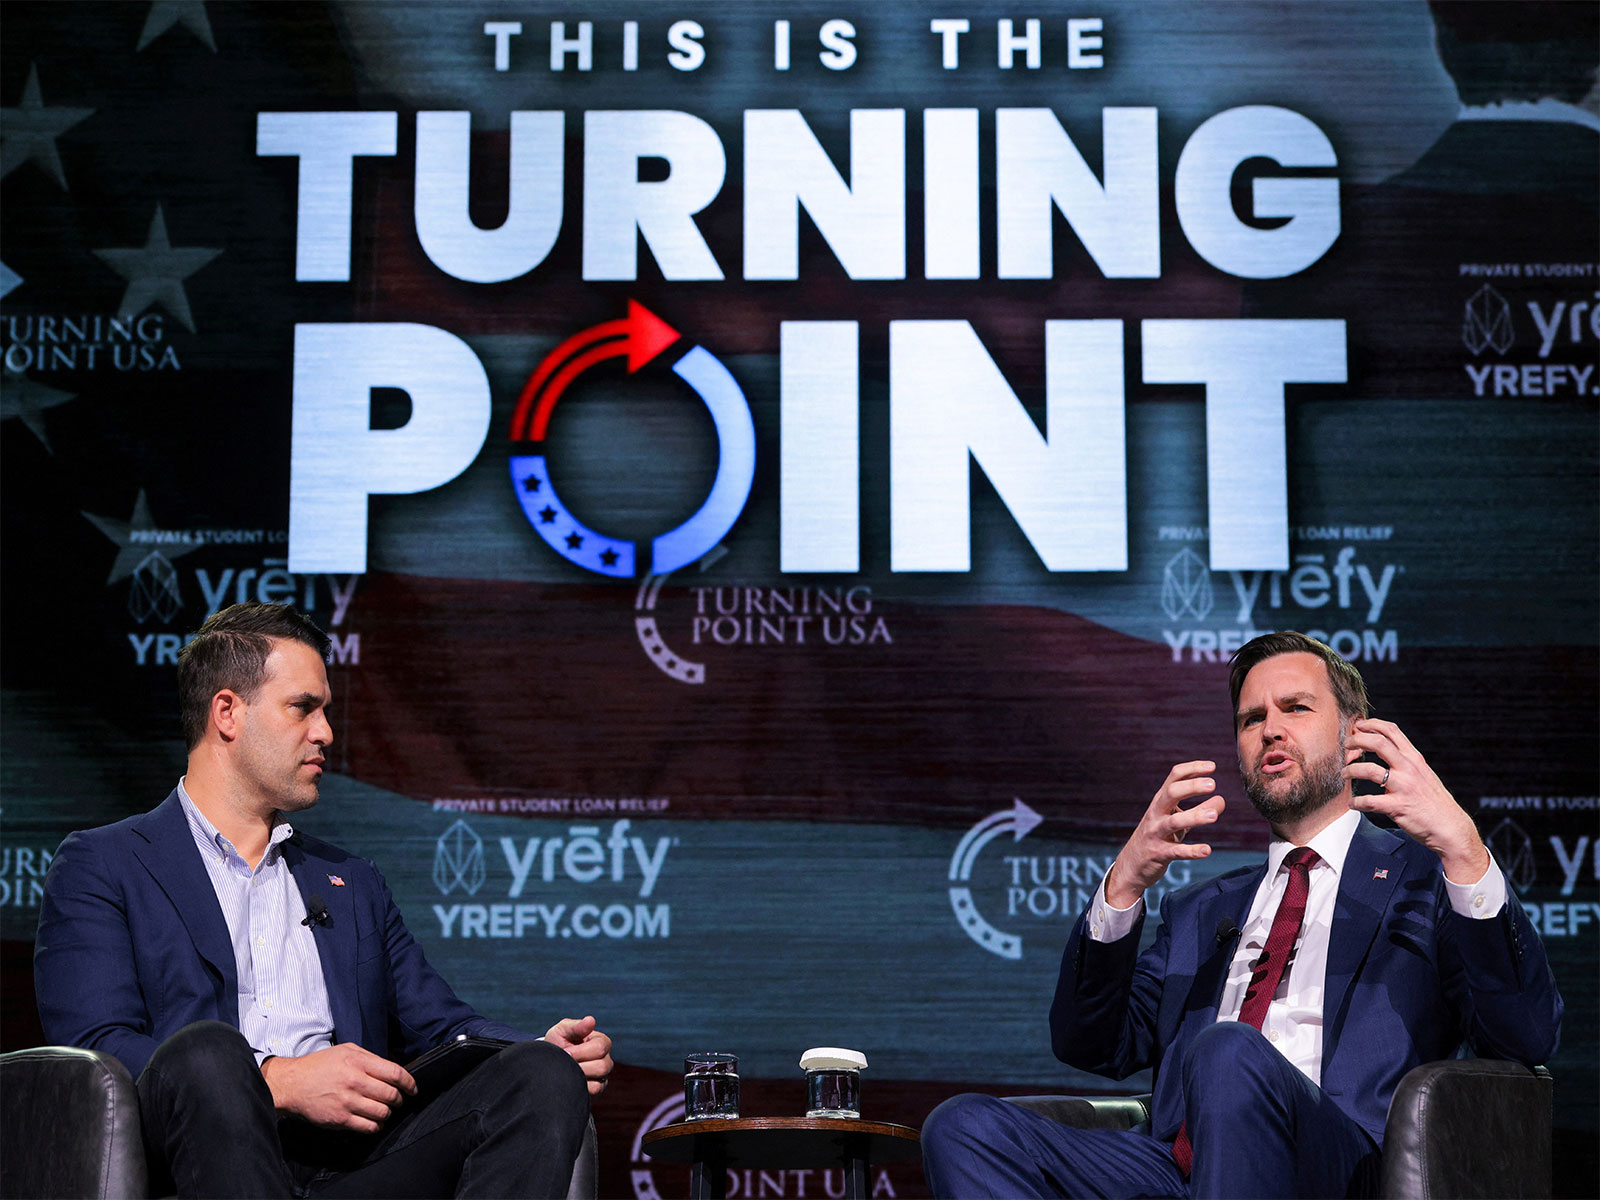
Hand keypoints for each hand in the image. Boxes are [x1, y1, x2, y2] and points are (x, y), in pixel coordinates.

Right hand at [261, 1043, 415, 1132]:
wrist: (293, 1083)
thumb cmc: (320, 1065)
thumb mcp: (347, 1050)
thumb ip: (370, 1058)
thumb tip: (392, 1068)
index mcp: (359, 1062)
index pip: (395, 1073)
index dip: (409, 1082)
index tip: (413, 1088)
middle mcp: (355, 1082)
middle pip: (391, 1095)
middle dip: (399, 1099)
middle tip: (398, 1100)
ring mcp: (348, 1102)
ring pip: (382, 1113)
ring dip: (388, 1113)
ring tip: (385, 1110)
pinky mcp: (340, 1119)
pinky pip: (368, 1127)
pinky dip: (376, 1126)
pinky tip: (375, 1122)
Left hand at [545, 1015, 613, 1096]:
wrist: (549, 1060)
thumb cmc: (557, 1042)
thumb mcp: (562, 1031)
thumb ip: (576, 1026)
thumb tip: (591, 1020)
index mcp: (601, 1041)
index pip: (600, 1047)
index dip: (580, 1051)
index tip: (565, 1051)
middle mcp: (606, 1058)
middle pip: (602, 1066)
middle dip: (579, 1065)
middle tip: (565, 1063)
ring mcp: (603, 1074)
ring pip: (600, 1080)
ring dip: (579, 1075)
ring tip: (567, 1070)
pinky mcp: (598, 1087)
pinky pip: (595, 1090)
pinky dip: (581, 1086)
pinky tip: (571, 1079)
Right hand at [1105, 761, 1225, 908]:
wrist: (1132, 864)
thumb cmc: (1158, 836)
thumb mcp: (1176, 819)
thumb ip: (1198, 810)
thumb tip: (1221, 800)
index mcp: (1161, 801)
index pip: (1174, 777)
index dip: (1193, 769)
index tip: (1212, 767)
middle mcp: (1156, 813)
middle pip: (1171, 793)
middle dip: (1192, 787)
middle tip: (1213, 784)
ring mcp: (1156, 833)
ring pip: (1174, 821)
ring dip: (1195, 816)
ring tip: (1214, 815)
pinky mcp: (1158, 853)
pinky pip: (1176, 851)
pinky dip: (1192, 851)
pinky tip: (1207, 850)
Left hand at [1344, 719, 1487, 882]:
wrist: (1450, 827)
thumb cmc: (1433, 801)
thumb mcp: (1423, 774)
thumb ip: (1404, 761)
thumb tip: (1383, 748)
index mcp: (1414, 759)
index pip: (1392, 731)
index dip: (1371, 724)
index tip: (1357, 726)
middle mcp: (1409, 769)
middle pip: (1378, 743)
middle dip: (1356, 740)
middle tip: (1345, 746)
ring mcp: (1404, 787)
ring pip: (1370, 770)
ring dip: (1351, 770)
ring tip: (1344, 774)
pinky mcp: (1398, 807)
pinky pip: (1370, 801)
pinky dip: (1356, 802)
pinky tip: (1352, 803)